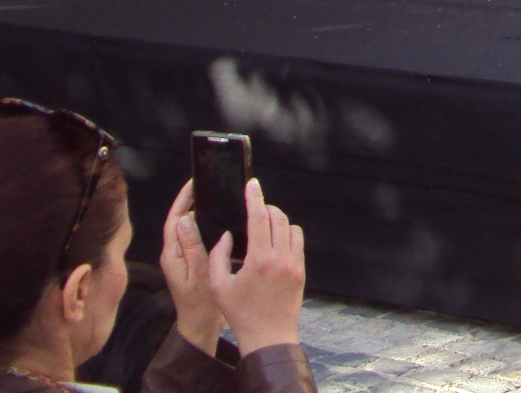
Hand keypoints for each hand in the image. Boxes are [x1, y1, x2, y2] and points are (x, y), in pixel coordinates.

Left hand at [160, 181, 224, 351]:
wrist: (200, 326)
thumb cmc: (200, 303)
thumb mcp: (198, 272)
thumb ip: (191, 246)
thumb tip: (185, 218)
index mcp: (172, 255)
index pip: (174, 219)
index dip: (182, 199)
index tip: (194, 182)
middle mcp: (174, 254)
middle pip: (180, 221)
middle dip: (190, 201)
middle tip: (208, 185)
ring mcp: (182, 259)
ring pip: (188, 228)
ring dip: (198, 212)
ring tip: (215, 198)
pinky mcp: (192, 262)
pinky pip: (196, 238)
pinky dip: (205, 226)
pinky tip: (220, 222)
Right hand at [207, 179, 305, 352]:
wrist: (268, 336)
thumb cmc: (240, 314)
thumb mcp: (219, 286)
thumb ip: (218, 256)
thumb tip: (227, 235)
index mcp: (259, 259)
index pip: (259, 218)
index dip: (254, 198)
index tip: (252, 184)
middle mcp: (280, 257)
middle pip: (277, 218)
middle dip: (265, 208)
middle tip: (254, 208)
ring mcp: (294, 263)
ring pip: (291, 228)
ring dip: (278, 221)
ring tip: (264, 226)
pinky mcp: (301, 270)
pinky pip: (298, 242)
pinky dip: (288, 235)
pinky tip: (275, 242)